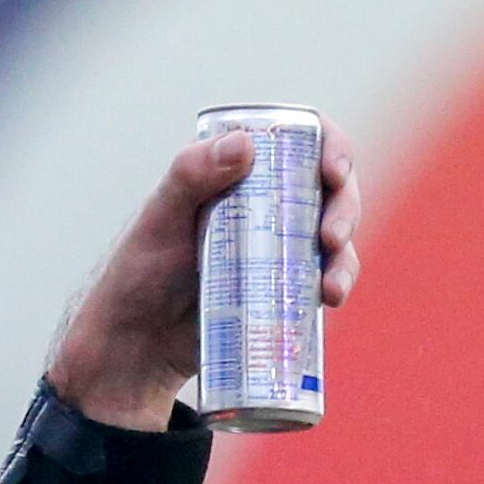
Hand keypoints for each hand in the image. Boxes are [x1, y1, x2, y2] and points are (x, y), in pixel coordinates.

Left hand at [45, 126, 362, 430]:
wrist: (137, 343)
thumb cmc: (138, 273)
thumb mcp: (159, 220)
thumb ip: (191, 176)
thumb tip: (245, 144)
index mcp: (234, 170)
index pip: (296, 140)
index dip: (330, 145)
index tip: (334, 171)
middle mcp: (264, 200)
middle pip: (327, 187)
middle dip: (345, 206)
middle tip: (331, 237)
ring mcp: (276, 244)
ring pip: (333, 233)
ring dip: (346, 253)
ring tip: (331, 285)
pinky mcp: (282, 285)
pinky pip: (323, 275)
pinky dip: (337, 281)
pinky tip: (330, 298)